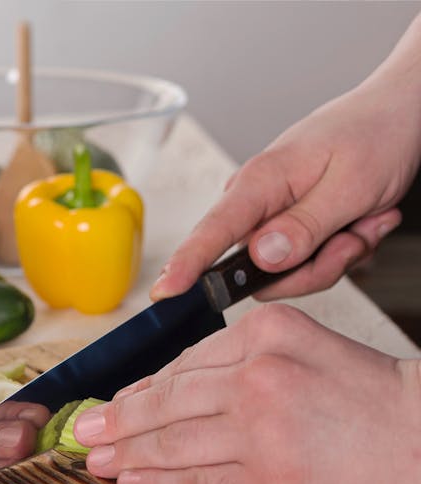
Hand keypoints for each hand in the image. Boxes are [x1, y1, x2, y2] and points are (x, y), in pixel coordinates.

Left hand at [71, 304, 420, 483]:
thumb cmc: (370, 399)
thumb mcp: (307, 347)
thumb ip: (240, 358)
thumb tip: (165, 386)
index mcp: (264, 335)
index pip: (181, 366)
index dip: (138, 392)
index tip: (111, 404)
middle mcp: (259, 378)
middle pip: (165, 403)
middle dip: (116, 421)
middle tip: (84, 432)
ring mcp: (263, 433)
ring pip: (171, 444)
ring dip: (125, 456)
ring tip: (98, 462)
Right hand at [152, 73, 418, 302]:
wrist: (398, 111)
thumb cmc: (376, 133)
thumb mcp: (351, 185)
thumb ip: (305, 226)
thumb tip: (262, 258)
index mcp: (260, 182)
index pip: (212, 230)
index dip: (187, 264)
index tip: (166, 290)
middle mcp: (257, 200)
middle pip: (260, 269)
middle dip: (316, 266)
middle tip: (353, 239)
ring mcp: (272, 215)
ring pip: (287, 271)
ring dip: (336, 256)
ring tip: (365, 221)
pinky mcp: (291, 225)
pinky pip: (307, 262)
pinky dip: (343, 248)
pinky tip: (363, 220)